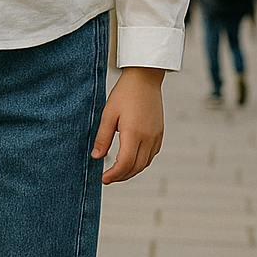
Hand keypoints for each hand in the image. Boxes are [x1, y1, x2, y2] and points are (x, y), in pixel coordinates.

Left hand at [92, 66, 164, 184]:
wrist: (145, 78)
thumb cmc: (125, 93)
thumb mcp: (108, 114)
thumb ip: (103, 138)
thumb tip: (96, 157)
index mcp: (134, 133)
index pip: (125, 163)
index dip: (114, 175)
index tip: (103, 179)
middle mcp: (148, 137)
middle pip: (136, 167)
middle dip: (122, 176)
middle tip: (108, 178)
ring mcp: (156, 136)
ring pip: (145, 163)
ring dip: (132, 171)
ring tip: (118, 172)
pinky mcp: (159, 133)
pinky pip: (151, 155)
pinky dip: (141, 162)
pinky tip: (131, 160)